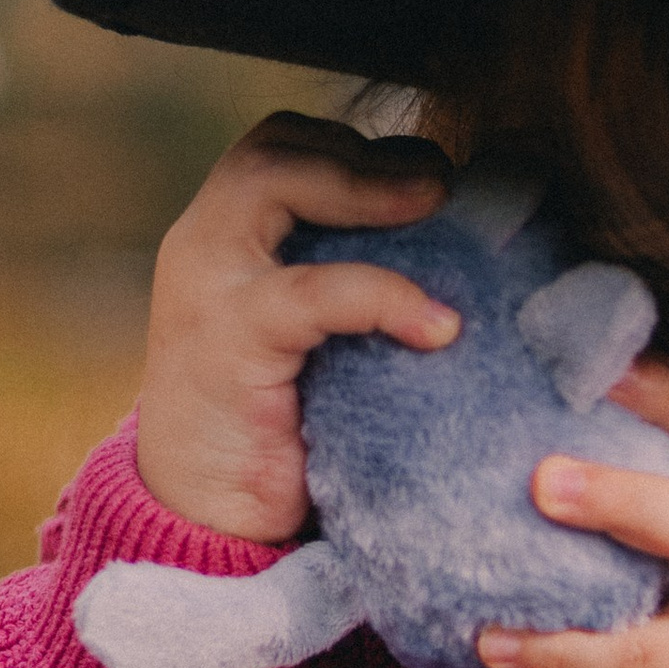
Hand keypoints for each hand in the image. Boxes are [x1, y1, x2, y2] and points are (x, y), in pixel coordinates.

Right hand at [135, 114, 459, 541]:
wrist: (206, 522)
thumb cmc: (280, 428)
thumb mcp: (316, 339)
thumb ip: (351, 284)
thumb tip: (464, 250)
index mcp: (224, 240)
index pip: (281, 147)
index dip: (354, 146)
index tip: (427, 172)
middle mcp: (203, 246)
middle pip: (272, 146)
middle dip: (361, 152)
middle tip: (440, 182)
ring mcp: (207, 287)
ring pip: (274, 184)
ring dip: (366, 186)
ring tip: (436, 202)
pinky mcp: (228, 342)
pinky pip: (314, 292)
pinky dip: (384, 295)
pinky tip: (439, 327)